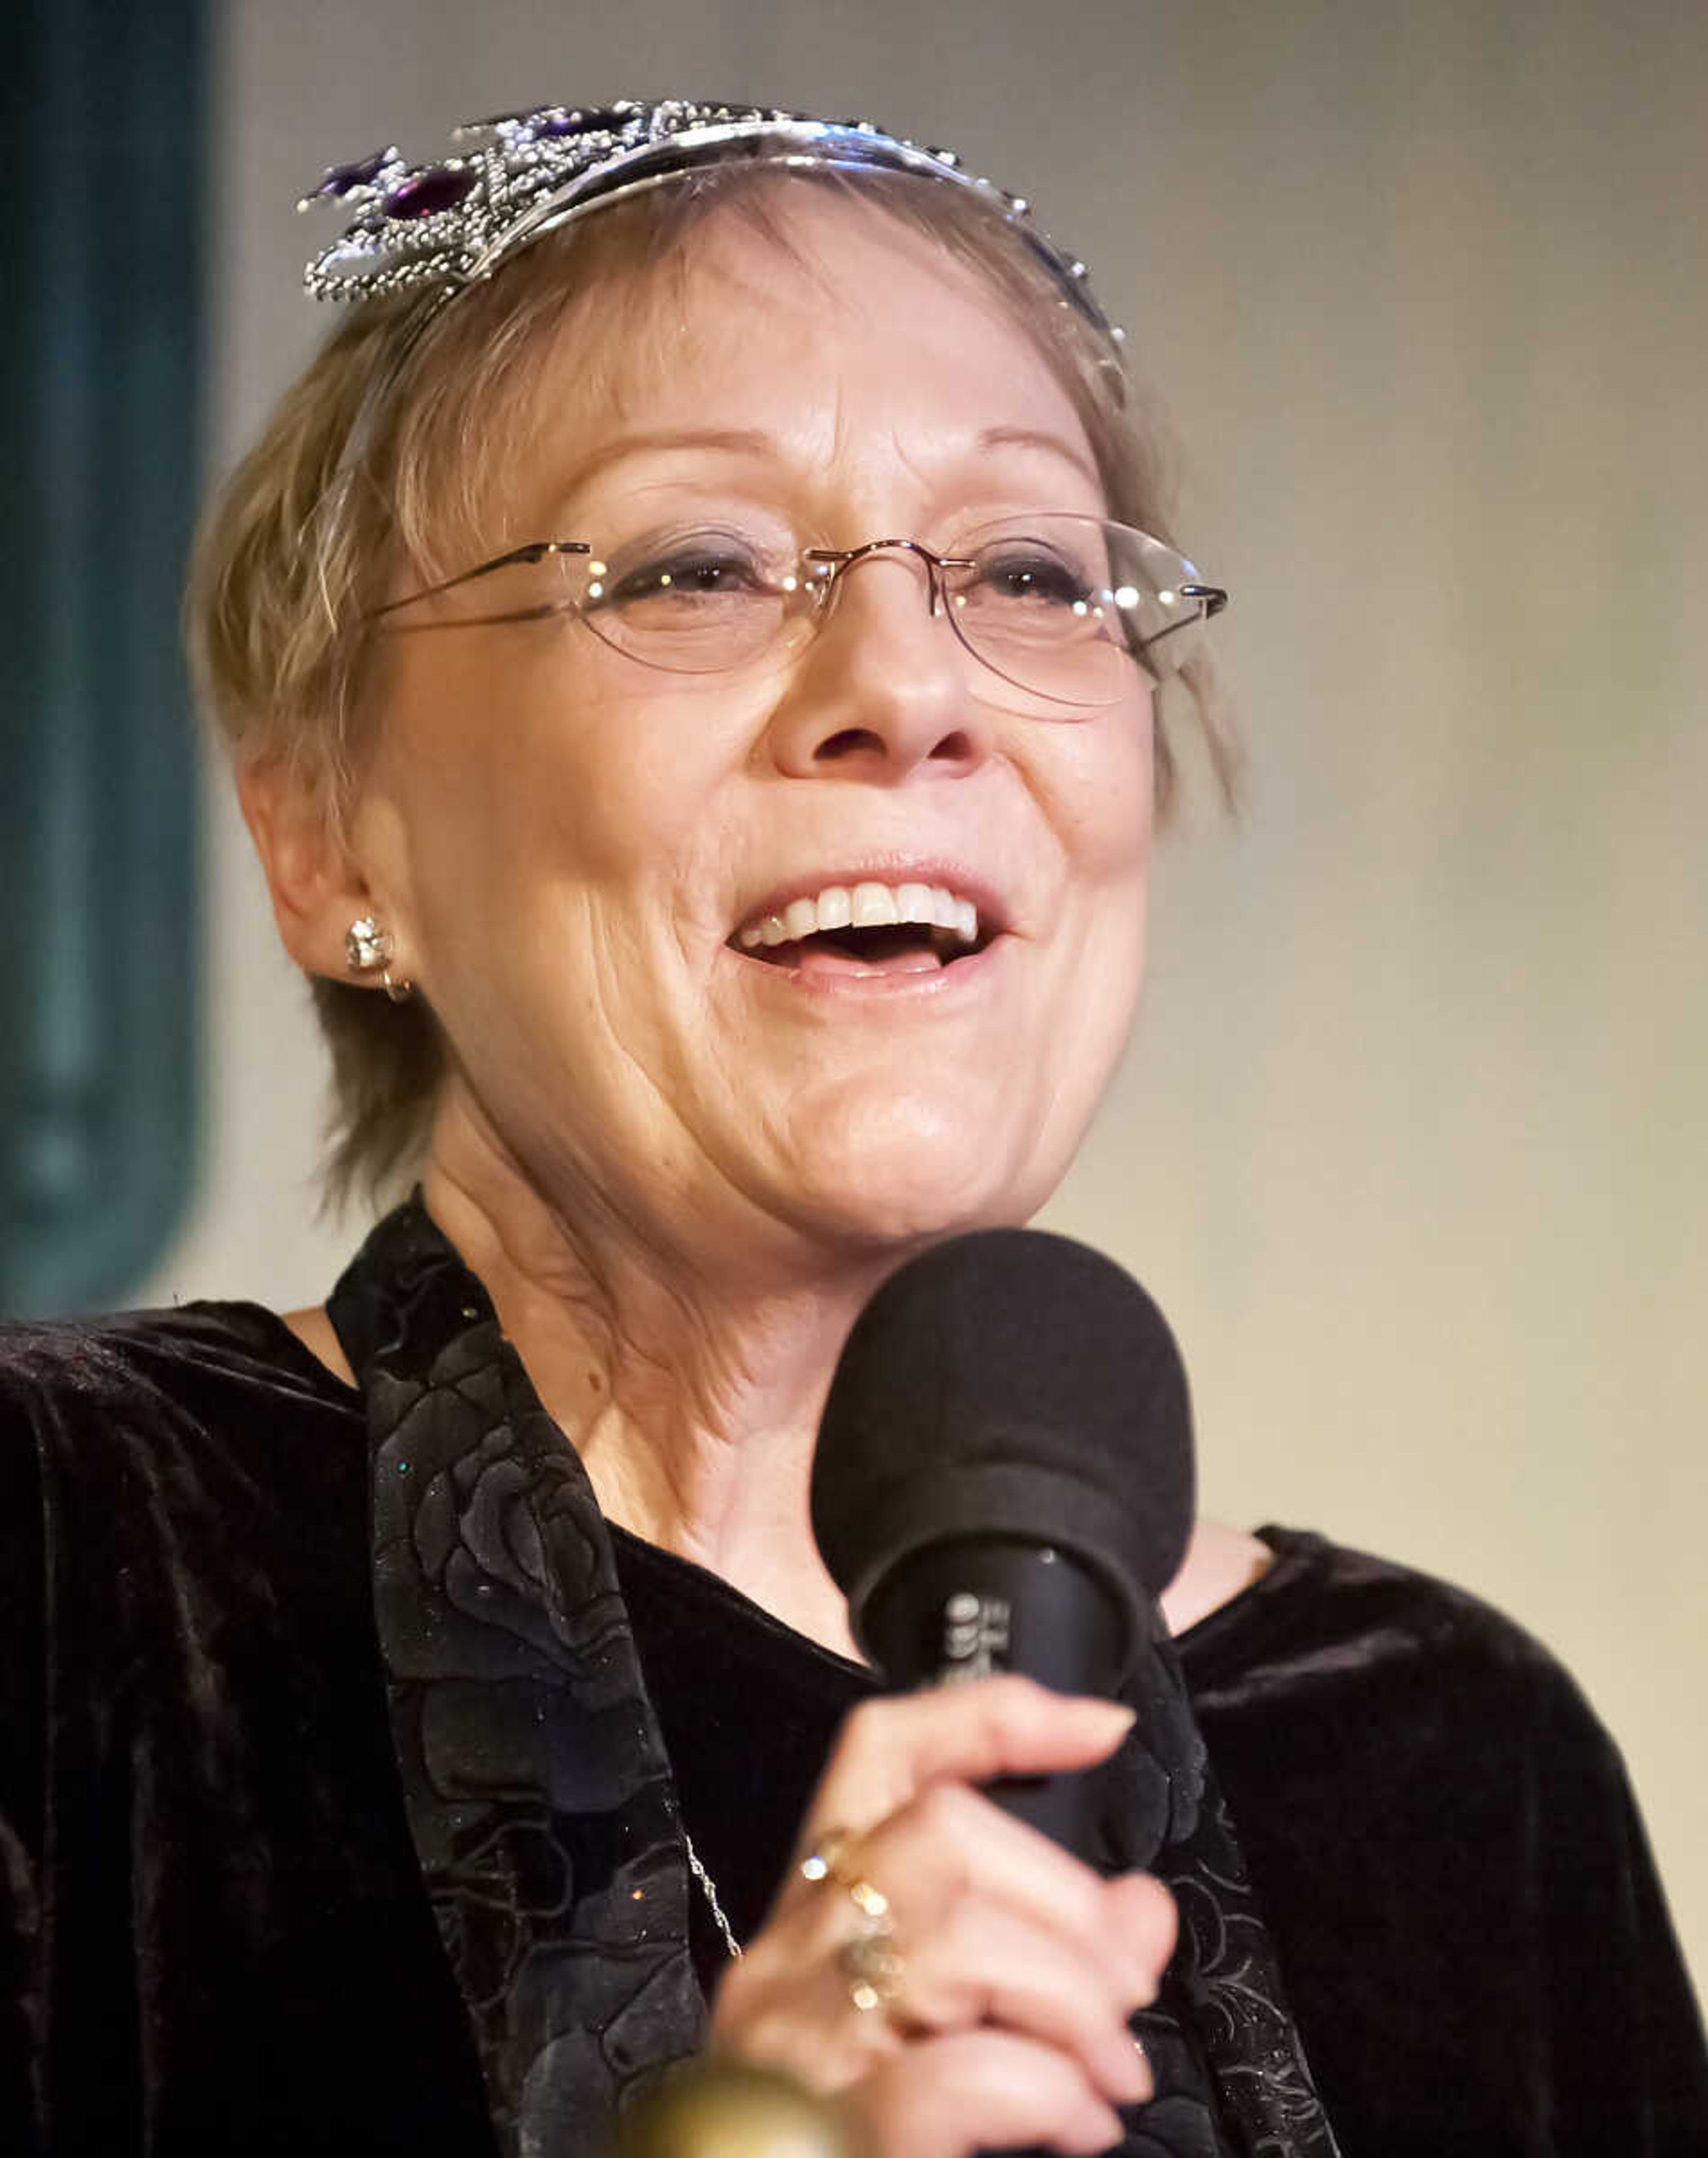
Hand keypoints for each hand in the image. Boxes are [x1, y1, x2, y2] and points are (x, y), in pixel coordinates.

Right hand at [710, 1674, 1173, 2157]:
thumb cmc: (863, 2133)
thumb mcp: (951, 2030)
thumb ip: (1043, 1961)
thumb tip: (1143, 1909)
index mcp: (812, 1924)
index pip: (879, 1754)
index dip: (990, 1716)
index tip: (1099, 1729)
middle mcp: (787, 1964)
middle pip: (938, 1833)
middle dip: (1064, 1897)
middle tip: (1124, 1992)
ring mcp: (797, 2046)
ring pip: (951, 1936)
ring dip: (1070, 1998)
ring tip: (1104, 2074)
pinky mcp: (832, 2134)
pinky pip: (956, 2072)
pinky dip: (1043, 2088)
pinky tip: (1073, 2123)